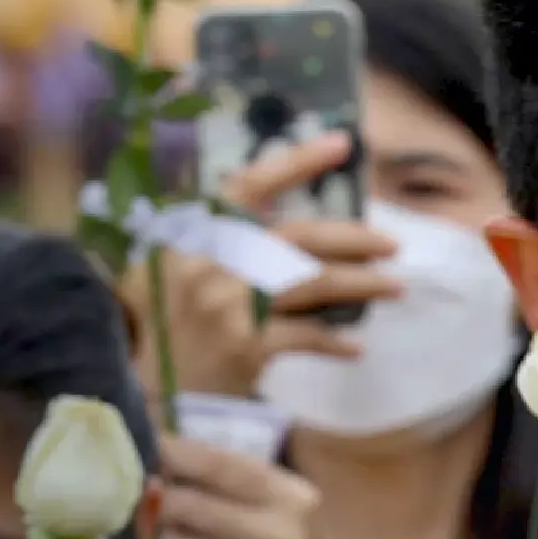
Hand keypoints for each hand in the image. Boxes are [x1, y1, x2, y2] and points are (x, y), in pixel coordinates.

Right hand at [119, 133, 399, 396]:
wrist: (141, 394)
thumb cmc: (162, 329)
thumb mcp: (167, 272)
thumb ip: (214, 242)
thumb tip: (276, 221)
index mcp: (191, 235)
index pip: (247, 186)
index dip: (296, 162)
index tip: (342, 144)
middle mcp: (209, 263)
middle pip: (300, 237)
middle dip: (355, 238)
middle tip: (393, 244)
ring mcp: (227, 304)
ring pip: (314, 282)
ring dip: (364, 284)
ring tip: (396, 287)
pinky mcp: (245, 346)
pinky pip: (308, 335)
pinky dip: (335, 342)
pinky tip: (356, 347)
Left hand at [145, 435, 359, 538]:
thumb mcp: (287, 509)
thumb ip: (236, 486)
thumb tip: (161, 468)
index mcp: (293, 498)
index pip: (222, 466)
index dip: (178, 454)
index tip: (150, 445)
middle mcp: (282, 534)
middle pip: (185, 505)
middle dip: (161, 505)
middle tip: (158, 508)